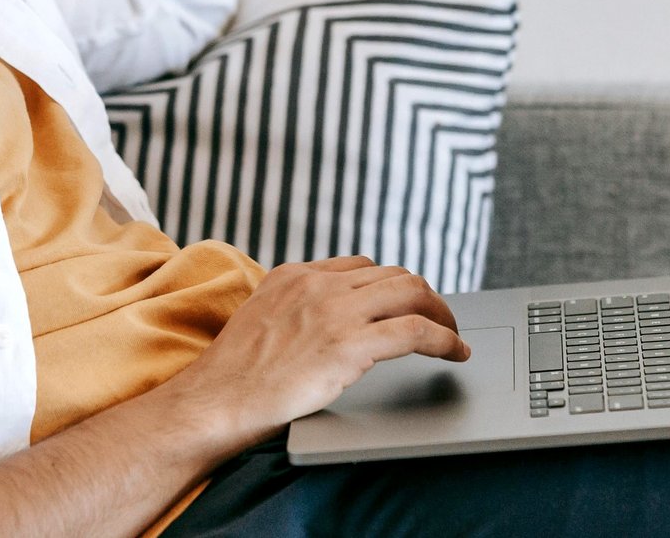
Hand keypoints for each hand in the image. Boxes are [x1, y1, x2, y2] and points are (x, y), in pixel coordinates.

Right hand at [171, 256, 469, 446]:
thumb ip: (295, 310)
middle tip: (441, 318)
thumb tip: (326, 324)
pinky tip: (455, 352)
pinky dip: (445, 339)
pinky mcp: (350, 345)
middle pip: (394, 275)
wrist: (214, 403)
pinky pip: (417, 331)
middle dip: (425, 295)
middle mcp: (318, 285)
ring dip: (442, 313)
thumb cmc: (233, 377)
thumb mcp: (261, 321)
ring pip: (413, 294)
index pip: (361, 266)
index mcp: (295, 276)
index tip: (407, 303)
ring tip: (453, 334)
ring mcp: (335, 311)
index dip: (391, 286)